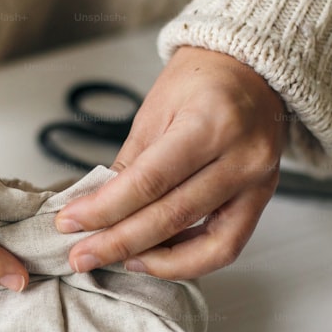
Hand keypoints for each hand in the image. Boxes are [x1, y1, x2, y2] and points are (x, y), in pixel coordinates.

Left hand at [54, 47, 285, 279]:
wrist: (250, 70)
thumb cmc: (200, 81)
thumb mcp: (155, 110)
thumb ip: (130, 164)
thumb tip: (96, 210)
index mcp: (210, 123)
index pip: (149, 181)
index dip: (104, 209)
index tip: (70, 223)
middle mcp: (242, 156)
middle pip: (173, 216)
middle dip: (119, 241)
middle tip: (81, 255)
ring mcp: (258, 182)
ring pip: (206, 244)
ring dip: (155, 261)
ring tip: (118, 261)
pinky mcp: (262, 199)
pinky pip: (227, 247)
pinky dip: (189, 260)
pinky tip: (155, 257)